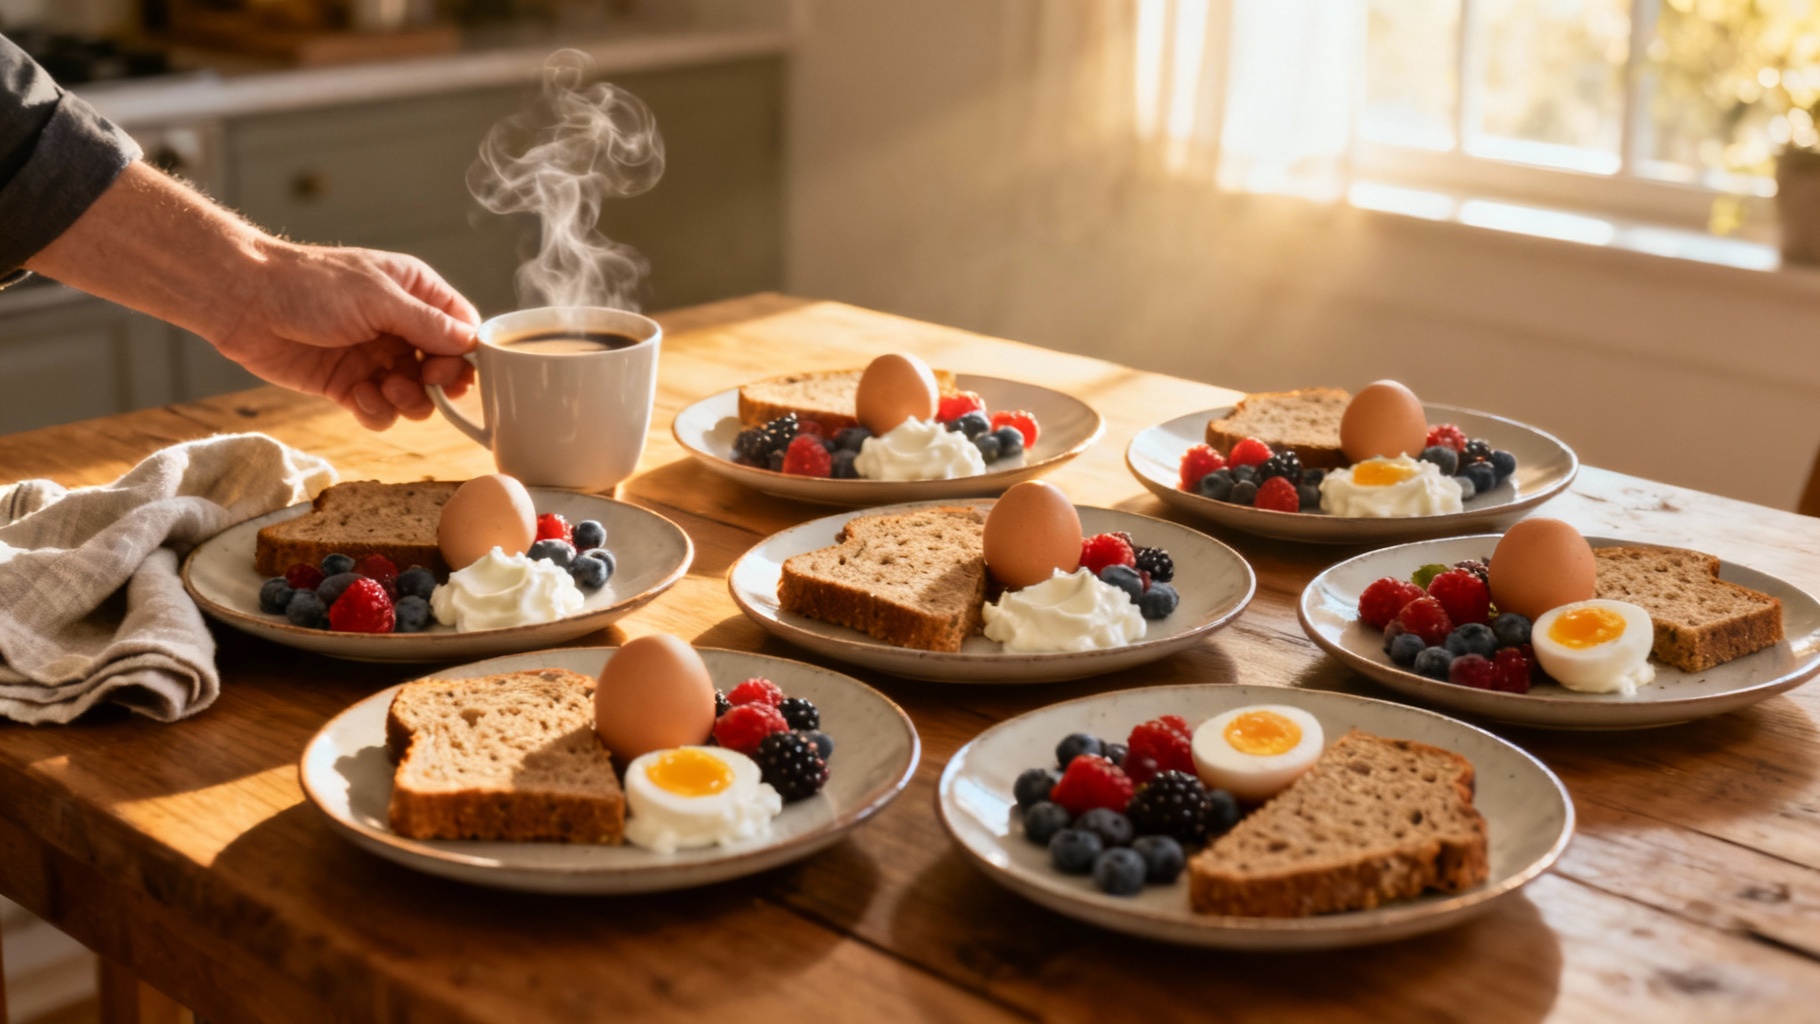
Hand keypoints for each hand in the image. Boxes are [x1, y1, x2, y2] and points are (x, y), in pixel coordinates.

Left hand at [23, 162, 483, 430]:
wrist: (245, 302)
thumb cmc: (310, 286)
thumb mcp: (378, 299)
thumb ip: (428, 324)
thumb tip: (472, 342)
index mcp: (413, 293)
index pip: (460, 328)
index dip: (464, 355)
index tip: (455, 372)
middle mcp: (398, 326)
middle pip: (441, 367)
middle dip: (435, 383)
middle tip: (421, 383)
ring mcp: (373, 357)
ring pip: (414, 395)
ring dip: (406, 401)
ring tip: (386, 390)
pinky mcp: (347, 385)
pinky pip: (379, 410)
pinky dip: (375, 411)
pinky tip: (357, 397)